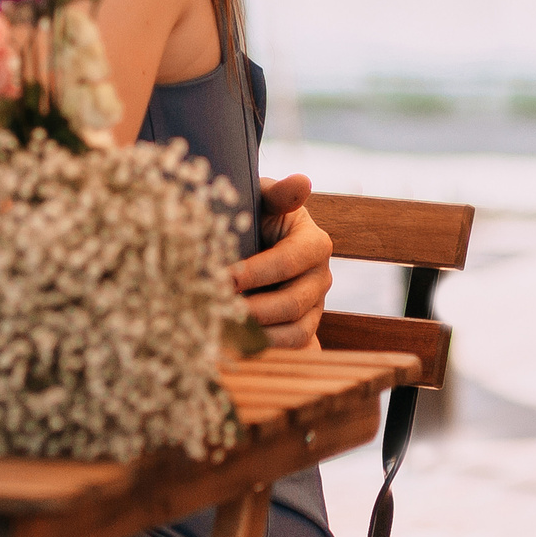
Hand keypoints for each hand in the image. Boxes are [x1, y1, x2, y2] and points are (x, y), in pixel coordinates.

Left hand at [233, 175, 329, 348]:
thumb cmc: (256, 214)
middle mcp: (320, 278)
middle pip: (292, 304)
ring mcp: (314, 308)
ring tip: (222, 334)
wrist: (256, 236)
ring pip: (294, 333)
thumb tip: (302, 182)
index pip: (288, 261)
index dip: (256, 272)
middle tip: (216, 311)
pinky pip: (293, 351)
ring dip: (258, 337)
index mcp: (314, 244)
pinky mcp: (303, 329)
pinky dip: (268, 354)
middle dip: (253, 310)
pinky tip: (236, 352)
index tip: (223, 277)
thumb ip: (280, 194)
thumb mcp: (265, 198)